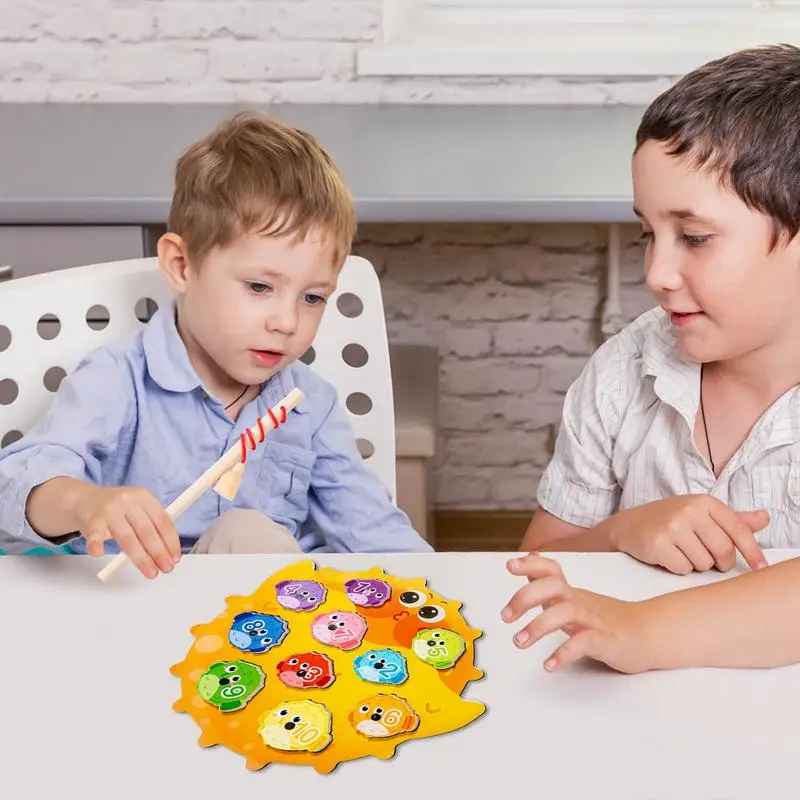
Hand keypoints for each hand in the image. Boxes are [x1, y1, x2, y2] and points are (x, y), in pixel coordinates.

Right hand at [71, 485, 180, 577]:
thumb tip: (168, 553)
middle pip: (147, 531)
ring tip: (151, 572)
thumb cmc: (117, 509)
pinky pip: (95, 535)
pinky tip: (99, 554)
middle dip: (159, 553)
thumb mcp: (138, 508)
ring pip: (128, 538)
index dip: (171, 541)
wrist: (85, 500)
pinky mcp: (92, 521)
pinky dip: (96, 545)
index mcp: (144, 497)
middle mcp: (128, 502)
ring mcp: (109, 511)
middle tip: (167, 568)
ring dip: (141, 558)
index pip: (163, 521)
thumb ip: (151, 525)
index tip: (175, 557)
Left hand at [502, 553, 653, 673]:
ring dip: (539, 626)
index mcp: (571, 592)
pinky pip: (583, 643)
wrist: (647, 634)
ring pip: (565, 613)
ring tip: (519, 641)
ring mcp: (593, 619)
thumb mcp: (574, 600)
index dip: (531, 565)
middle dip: (525, 597)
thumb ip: (550, 588)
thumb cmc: (605, 619)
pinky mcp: (605, 640)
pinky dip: (564, 653)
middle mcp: (580, 601)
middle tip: (505, 616)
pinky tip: (549, 664)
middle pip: (553, 587)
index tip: (510, 565)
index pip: (551, 570)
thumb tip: (528, 566)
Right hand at [608, 495, 767, 574]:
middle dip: (719, 562)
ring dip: (696, 565)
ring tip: (682, 552)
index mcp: (704, 502)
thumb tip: (765, 519)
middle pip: (723, 551)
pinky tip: (669, 556)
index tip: (760, 567)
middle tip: (707, 557)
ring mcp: (672, 526)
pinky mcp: (658, 543)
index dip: (752, 552)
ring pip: (704, 563)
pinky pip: (683, 569)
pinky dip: (679, 568)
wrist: (628, 525)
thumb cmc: (668, 520)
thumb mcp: (700, 514)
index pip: (738, 530)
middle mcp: (689, 510)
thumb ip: (733, 519)